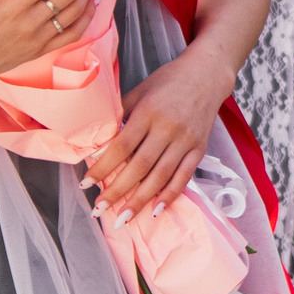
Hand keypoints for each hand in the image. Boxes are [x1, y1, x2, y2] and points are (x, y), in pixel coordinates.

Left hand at [85, 45, 235, 217]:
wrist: (206, 74)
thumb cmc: (167, 81)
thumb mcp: (139, 90)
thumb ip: (120, 115)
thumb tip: (99, 144)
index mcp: (149, 111)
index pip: (121, 146)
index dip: (103, 167)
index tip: (87, 184)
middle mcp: (168, 128)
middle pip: (140, 166)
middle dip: (117, 191)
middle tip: (99, 209)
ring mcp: (186, 140)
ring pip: (161, 176)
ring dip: (140, 201)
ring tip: (123, 218)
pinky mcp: (200, 149)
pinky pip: (184, 177)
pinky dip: (169, 196)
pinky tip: (155, 211)